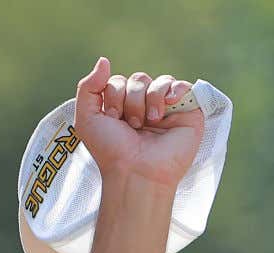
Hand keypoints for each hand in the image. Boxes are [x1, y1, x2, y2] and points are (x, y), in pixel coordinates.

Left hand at [73, 58, 203, 190]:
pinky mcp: (187, 112)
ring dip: (149, 100)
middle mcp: (144, 106)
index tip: (113, 120)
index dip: (114, 96)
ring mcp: (166, 108)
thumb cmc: (111, 150)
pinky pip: (183, 85)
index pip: (119, 81)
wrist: (136, 171)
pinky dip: (174, 90)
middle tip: (132, 125)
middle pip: (138, 79)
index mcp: (122, 106)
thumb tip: (104, 60)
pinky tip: (168, 106)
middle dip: (131, 100)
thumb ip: (88, 87)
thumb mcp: (86, 119)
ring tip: (149, 123)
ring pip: (159, 81)